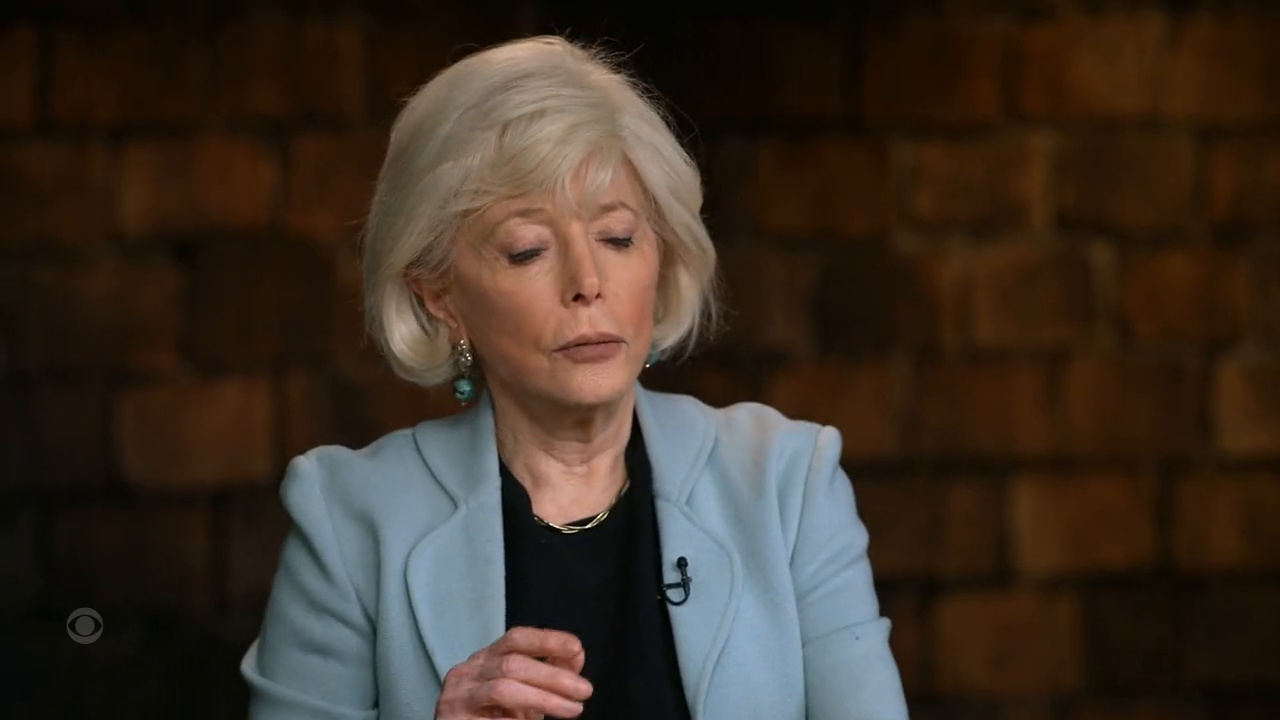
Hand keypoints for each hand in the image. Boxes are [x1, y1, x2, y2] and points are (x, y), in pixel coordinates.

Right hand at [434, 626, 592, 719]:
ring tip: (573, 710)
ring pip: (503, 689)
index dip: (547, 640)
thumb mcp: (523, 690)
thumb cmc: (494, 714)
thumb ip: (547, 671)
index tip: (576, 648)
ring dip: (544, 699)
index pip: (516, 638)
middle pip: (512, 664)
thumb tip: (576, 656)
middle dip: (553, 676)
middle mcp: (467, 673)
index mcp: (486, 658)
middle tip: (585, 690)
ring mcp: (457, 698)